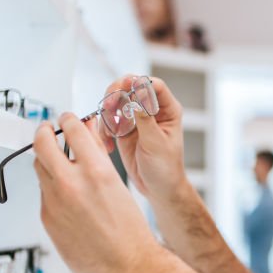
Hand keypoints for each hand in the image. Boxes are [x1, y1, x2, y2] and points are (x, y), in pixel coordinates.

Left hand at [33, 113, 162, 272]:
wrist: (126, 265)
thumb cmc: (129, 229)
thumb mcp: (118, 183)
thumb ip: (98, 156)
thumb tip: (87, 135)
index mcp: (95, 171)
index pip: (72, 130)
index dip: (67, 120)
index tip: (66, 119)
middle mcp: (71, 184)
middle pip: (42, 144)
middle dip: (44, 132)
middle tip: (47, 130)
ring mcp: (54, 202)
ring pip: (40, 169)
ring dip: (46, 159)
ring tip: (57, 161)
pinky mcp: (46, 219)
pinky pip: (43, 194)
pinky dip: (51, 188)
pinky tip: (66, 194)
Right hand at [100, 75, 186, 200]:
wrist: (158, 188)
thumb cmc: (166, 168)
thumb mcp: (156, 143)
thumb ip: (146, 119)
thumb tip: (138, 95)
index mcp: (168, 110)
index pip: (154, 85)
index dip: (139, 84)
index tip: (126, 90)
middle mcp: (152, 111)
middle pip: (131, 87)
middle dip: (117, 94)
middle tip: (109, 107)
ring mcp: (137, 119)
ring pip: (117, 101)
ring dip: (108, 112)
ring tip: (110, 130)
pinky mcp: (124, 129)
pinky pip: (109, 120)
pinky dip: (104, 128)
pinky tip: (108, 142)